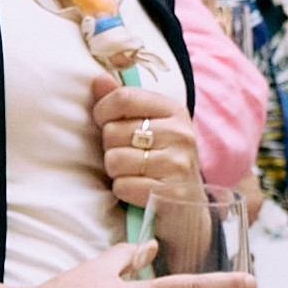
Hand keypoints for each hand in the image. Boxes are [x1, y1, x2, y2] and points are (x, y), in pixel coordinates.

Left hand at [86, 75, 212, 217]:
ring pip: (114, 160)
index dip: (103, 111)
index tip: (104, 122)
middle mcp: (180, 133)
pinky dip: (124, 190)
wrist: (188, 208)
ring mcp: (177, 164)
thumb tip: (99, 79)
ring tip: (133, 172)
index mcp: (175, 110)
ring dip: (116, 171)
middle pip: (113, 131)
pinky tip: (139, 189)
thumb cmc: (162, 161)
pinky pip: (122, 186)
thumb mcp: (150, 126)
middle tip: (128, 155)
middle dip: (111, 147)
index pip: (124, 97)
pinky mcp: (170, 193)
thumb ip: (123, 102)